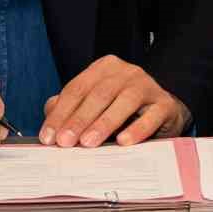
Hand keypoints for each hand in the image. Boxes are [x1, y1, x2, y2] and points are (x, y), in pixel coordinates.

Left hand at [39, 55, 189, 147]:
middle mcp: (126, 72)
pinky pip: (151, 116)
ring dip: (104, 123)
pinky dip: (137, 129)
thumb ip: (70, 106)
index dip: (61, 113)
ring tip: (88, 143)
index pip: (77, 89)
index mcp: (104, 68)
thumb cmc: (121, 109)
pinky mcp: (165, 104)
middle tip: (64, 142)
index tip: (48, 137)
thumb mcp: (93, 104)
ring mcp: (148, 86)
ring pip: (124, 101)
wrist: (162, 110)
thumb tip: (50, 114)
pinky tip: (124, 142)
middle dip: (78, 119)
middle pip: (99, 94)